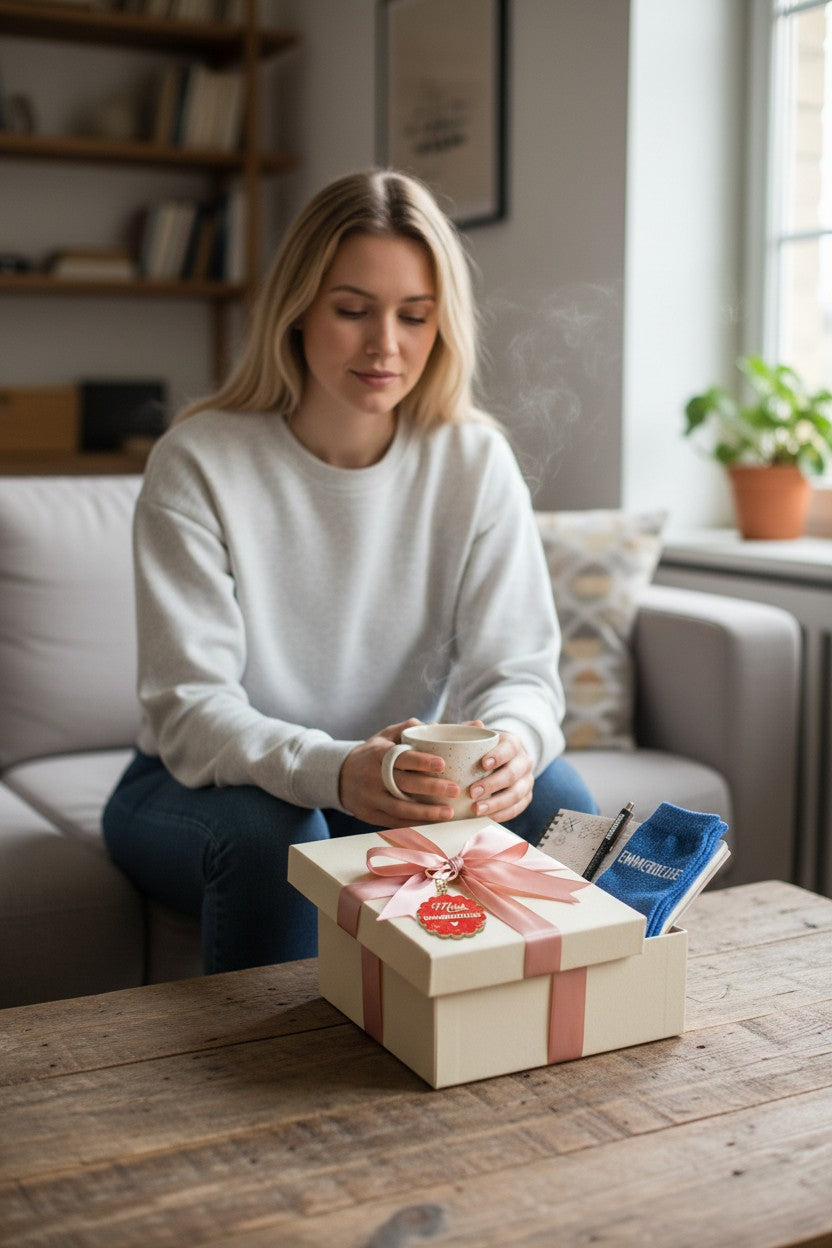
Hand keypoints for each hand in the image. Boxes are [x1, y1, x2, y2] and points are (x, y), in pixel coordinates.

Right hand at [339, 719, 460, 827]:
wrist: (339, 776)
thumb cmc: (372, 754)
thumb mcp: (384, 736)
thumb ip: (408, 729)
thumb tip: (437, 726)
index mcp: (377, 754)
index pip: (400, 758)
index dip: (421, 761)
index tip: (442, 763)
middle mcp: (372, 777)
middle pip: (403, 784)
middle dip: (431, 788)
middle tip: (455, 789)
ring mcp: (370, 798)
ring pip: (400, 808)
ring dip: (426, 812)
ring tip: (449, 812)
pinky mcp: (370, 815)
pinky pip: (395, 822)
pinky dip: (415, 824)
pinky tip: (433, 823)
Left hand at [466, 726, 533, 823]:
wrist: (500, 761)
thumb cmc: (481, 749)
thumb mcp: (476, 736)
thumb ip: (470, 730)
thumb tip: (476, 725)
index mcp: (512, 743)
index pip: (509, 748)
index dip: (498, 756)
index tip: (483, 764)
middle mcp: (524, 761)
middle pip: (512, 774)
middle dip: (493, 784)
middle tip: (472, 792)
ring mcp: (527, 781)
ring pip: (516, 794)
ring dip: (496, 804)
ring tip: (476, 810)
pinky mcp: (526, 798)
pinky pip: (517, 809)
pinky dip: (502, 814)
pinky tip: (487, 818)